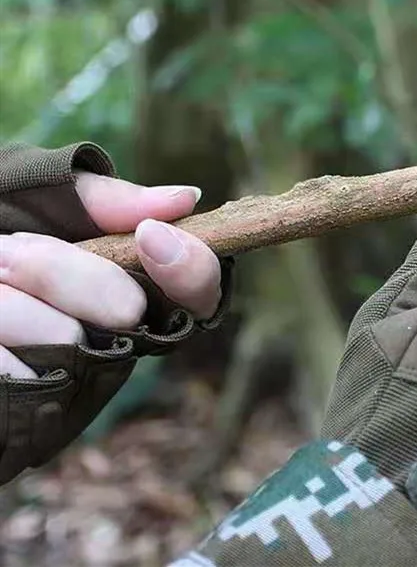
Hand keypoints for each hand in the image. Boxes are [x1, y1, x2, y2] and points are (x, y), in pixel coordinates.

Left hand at [0, 173, 220, 378]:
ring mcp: (72, 383)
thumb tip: (187, 198)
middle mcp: (111, 337)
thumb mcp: (31, 195)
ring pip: (67, 342)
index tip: (151, 235)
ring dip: (7, 302)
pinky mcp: (33, 419)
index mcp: (123, 284)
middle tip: (6, 253)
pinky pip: (19, 379)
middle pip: (128, 312)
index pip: (198, 293)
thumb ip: (102, 200)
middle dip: (62, 271)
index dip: (192, 268)